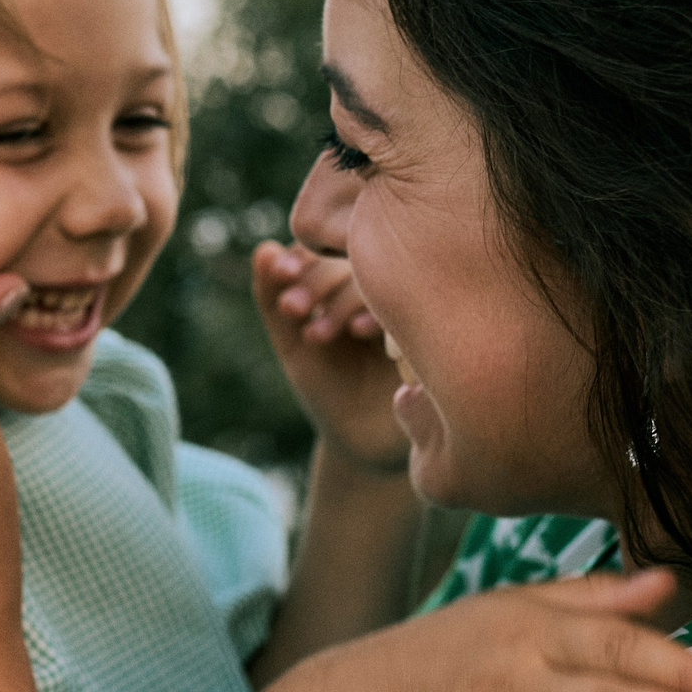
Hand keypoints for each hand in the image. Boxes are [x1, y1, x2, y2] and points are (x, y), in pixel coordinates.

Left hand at [254, 240, 409, 472]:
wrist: (367, 442)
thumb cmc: (328, 390)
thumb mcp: (293, 347)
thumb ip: (273, 300)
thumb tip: (262, 249)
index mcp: (348, 285)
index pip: (325, 251)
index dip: (301, 257)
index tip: (280, 274)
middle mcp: (380, 290)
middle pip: (351, 261)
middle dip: (315, 281)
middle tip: (291, 308)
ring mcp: (407, 309)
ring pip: (378, 280)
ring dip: (342, 299)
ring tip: (315, 336)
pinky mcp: (429, 332)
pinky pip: (409, 305)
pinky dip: (379, 310)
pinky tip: (357, 332)